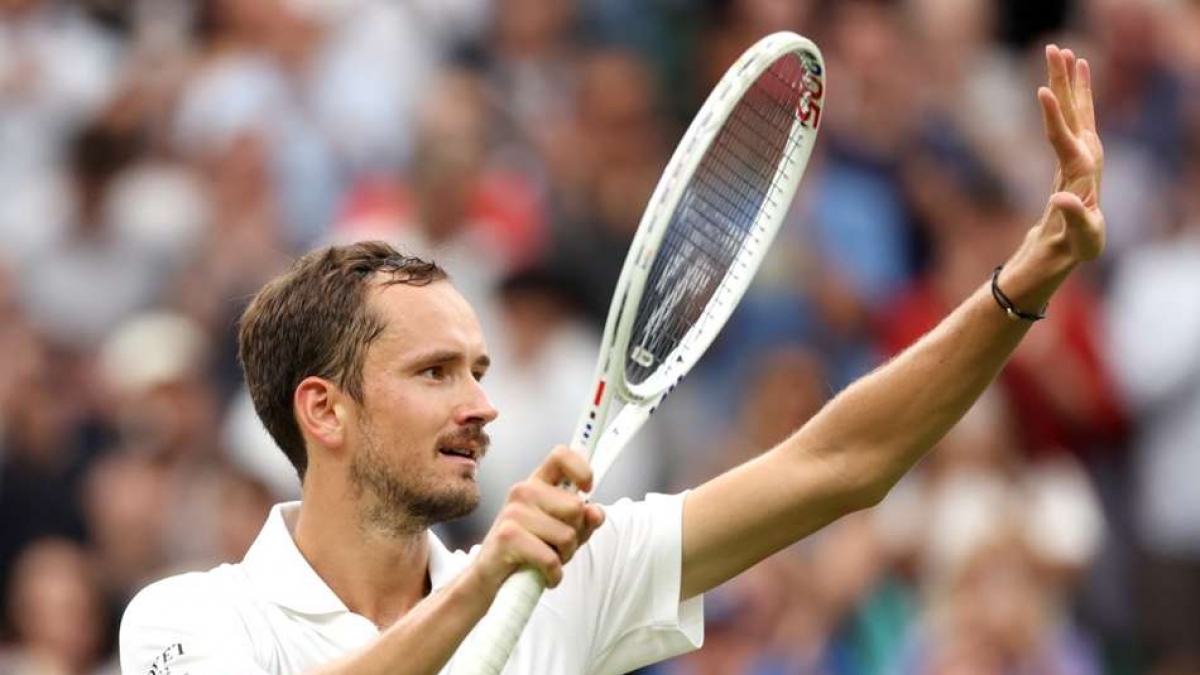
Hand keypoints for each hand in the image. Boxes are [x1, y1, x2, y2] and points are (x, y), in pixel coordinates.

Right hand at [469, 446, 605, 591]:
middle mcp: (523, 492)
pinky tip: (544, 576)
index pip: (560, 456)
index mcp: (537, 484)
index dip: (581, 470)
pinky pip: (551, 559)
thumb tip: (596, 512)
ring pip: (567, 536)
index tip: (587, 490)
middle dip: (576, 534)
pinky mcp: (508, 537)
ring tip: (547, 560)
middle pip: (575, 506)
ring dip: (564, 557)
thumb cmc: (528, 552)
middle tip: (558, 547)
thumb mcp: (562, 534)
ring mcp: (513, 512)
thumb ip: (583, 520)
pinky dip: (554, 574)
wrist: (491, 579)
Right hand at [1034, 45, 1105, 262]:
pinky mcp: (1074, 152)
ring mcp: (1082, 152)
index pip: (1065, 139)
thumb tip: (1060, 198)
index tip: (1042, 91)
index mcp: (1083, 173)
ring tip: (1061, 52)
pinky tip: (1067, 81)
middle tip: (1055, 49)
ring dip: (1068, 80)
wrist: (1079, 246)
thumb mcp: (1082, 237)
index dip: (1054, 116)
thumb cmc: (1079, 244)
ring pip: (1075, 109)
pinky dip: (1069, 96)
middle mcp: (1087, 155)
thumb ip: (1075, 217)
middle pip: (1075, 111)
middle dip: (1064, 81)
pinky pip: (1071, 117)